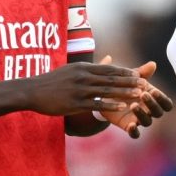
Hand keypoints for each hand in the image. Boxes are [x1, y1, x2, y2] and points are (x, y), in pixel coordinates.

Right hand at [26, 61, 146, 116]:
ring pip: (107, 91)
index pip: (108, 69)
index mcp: (82, 68)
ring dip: (125, 92)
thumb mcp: (68, 71)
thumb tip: (92, 69)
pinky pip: (97, 104)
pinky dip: (111, 105)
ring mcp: (79, 90)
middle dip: (129, 81)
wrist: (31, 91)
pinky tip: (122, 107)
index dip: (124, 71)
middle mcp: (83, 77)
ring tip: (139, 95)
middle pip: (111, 78)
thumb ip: (83, 70)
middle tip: (145, 84)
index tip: (137, 73)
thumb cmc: (49, 83)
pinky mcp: (75, 103)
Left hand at [99, 57, 174, 138]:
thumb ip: (141, 72)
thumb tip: (152, 64)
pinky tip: (131, 125)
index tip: (154, 91)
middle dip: (152, 104)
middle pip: (158, 112)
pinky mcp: (128, 126)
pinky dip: (134, 131)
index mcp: (153, 98)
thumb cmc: (123, 84)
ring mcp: (139, 119)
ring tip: (133, 105)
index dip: (162, 99)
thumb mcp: (130, 77)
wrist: (105, 96)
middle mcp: (149, 110)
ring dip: (142, 114)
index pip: (166, 103)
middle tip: (143, 94)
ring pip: (147, 122)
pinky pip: (135, 134)